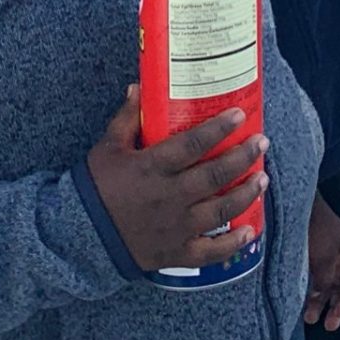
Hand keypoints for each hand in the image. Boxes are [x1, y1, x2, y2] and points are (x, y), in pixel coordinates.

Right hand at [85, 87, 266, 273]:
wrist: (77, 238)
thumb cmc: (95, 187)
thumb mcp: (108, 148)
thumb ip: (127, 118)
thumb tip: (139, 86)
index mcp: (152, 168)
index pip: (192, 144)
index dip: (219, 129)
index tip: (239, 116)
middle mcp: (168, 197)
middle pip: (214, 175)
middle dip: (243, 157)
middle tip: (261, 143)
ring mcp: (174, 227)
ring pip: (219, 210)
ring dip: (245, 194)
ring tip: (262, 178)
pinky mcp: (174, 253)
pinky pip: (209, 251)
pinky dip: (232, 243)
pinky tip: (249, 230)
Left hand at [303, 196, 339, 329]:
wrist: (297, 205)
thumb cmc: (317, 224)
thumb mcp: (325, 257)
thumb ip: (326, 279)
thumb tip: (322, 297)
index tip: (339, 312)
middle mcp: (337, 259)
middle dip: (335, 306)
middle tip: (328, 323)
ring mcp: (322, 258)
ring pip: (325, 286)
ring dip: (319, 302)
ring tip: (309, 317)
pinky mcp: (307, 257)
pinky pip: (311, 280)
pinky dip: (309, 291)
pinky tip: (301, 301)